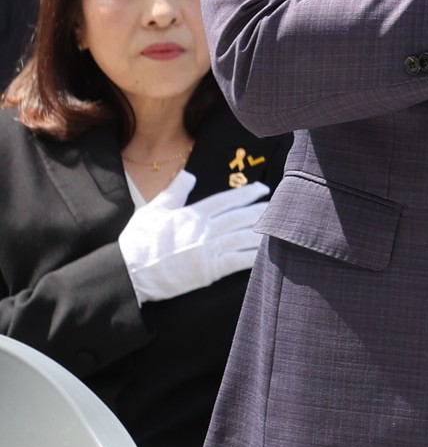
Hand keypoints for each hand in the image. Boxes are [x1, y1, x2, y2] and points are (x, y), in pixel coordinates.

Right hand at [117, 174, 269, 304]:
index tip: (263, 189)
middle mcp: (204, 230)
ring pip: (244, 237)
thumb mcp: (153, 210)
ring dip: (263, 232)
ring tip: (278, 226)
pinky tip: (268, 253)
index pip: (226, 200)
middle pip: (240, 217)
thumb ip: (174, 192)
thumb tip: (189, 174)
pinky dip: (255, 257)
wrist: (129, 272)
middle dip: (261, 211)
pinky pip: (238, 261)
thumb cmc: (138, 242)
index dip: (247, 194)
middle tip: (279, 206)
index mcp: (192, 214)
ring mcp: (209, 250)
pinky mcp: (210, 271)